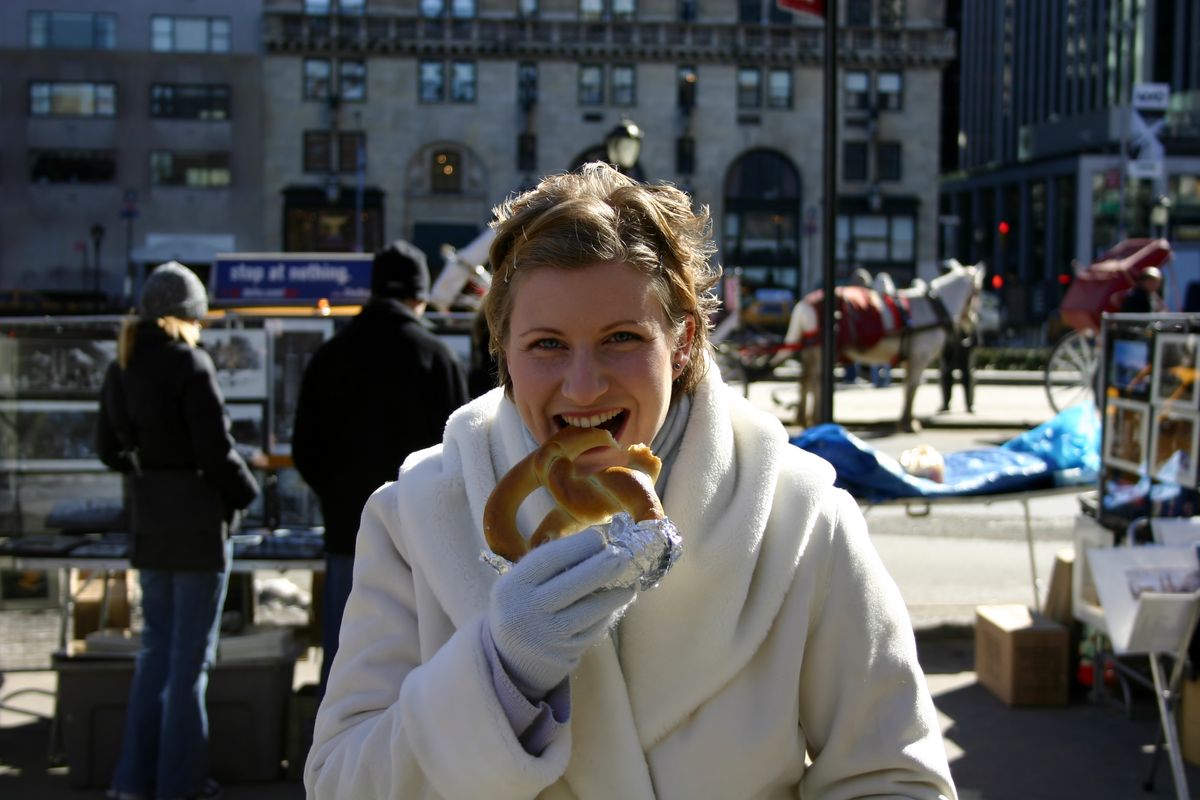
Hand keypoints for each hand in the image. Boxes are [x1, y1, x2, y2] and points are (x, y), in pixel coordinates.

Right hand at [488, 529, 635, 696]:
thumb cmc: (523, 603)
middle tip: (623, 557)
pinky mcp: (562, 653)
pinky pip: (592, 631)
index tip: (600, 537)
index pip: (548, 560)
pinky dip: (606, 616)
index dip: (578, 546)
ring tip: (630, 585)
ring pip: (588, 612)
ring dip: (614, 597)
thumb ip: (550, 565)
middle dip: (601, 568)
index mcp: (513, 586)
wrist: (510, 655)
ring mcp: (545, 635)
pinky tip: (614, 605)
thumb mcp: (522, 581)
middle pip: (571, 586)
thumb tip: (596, 542)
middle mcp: (526, 611)